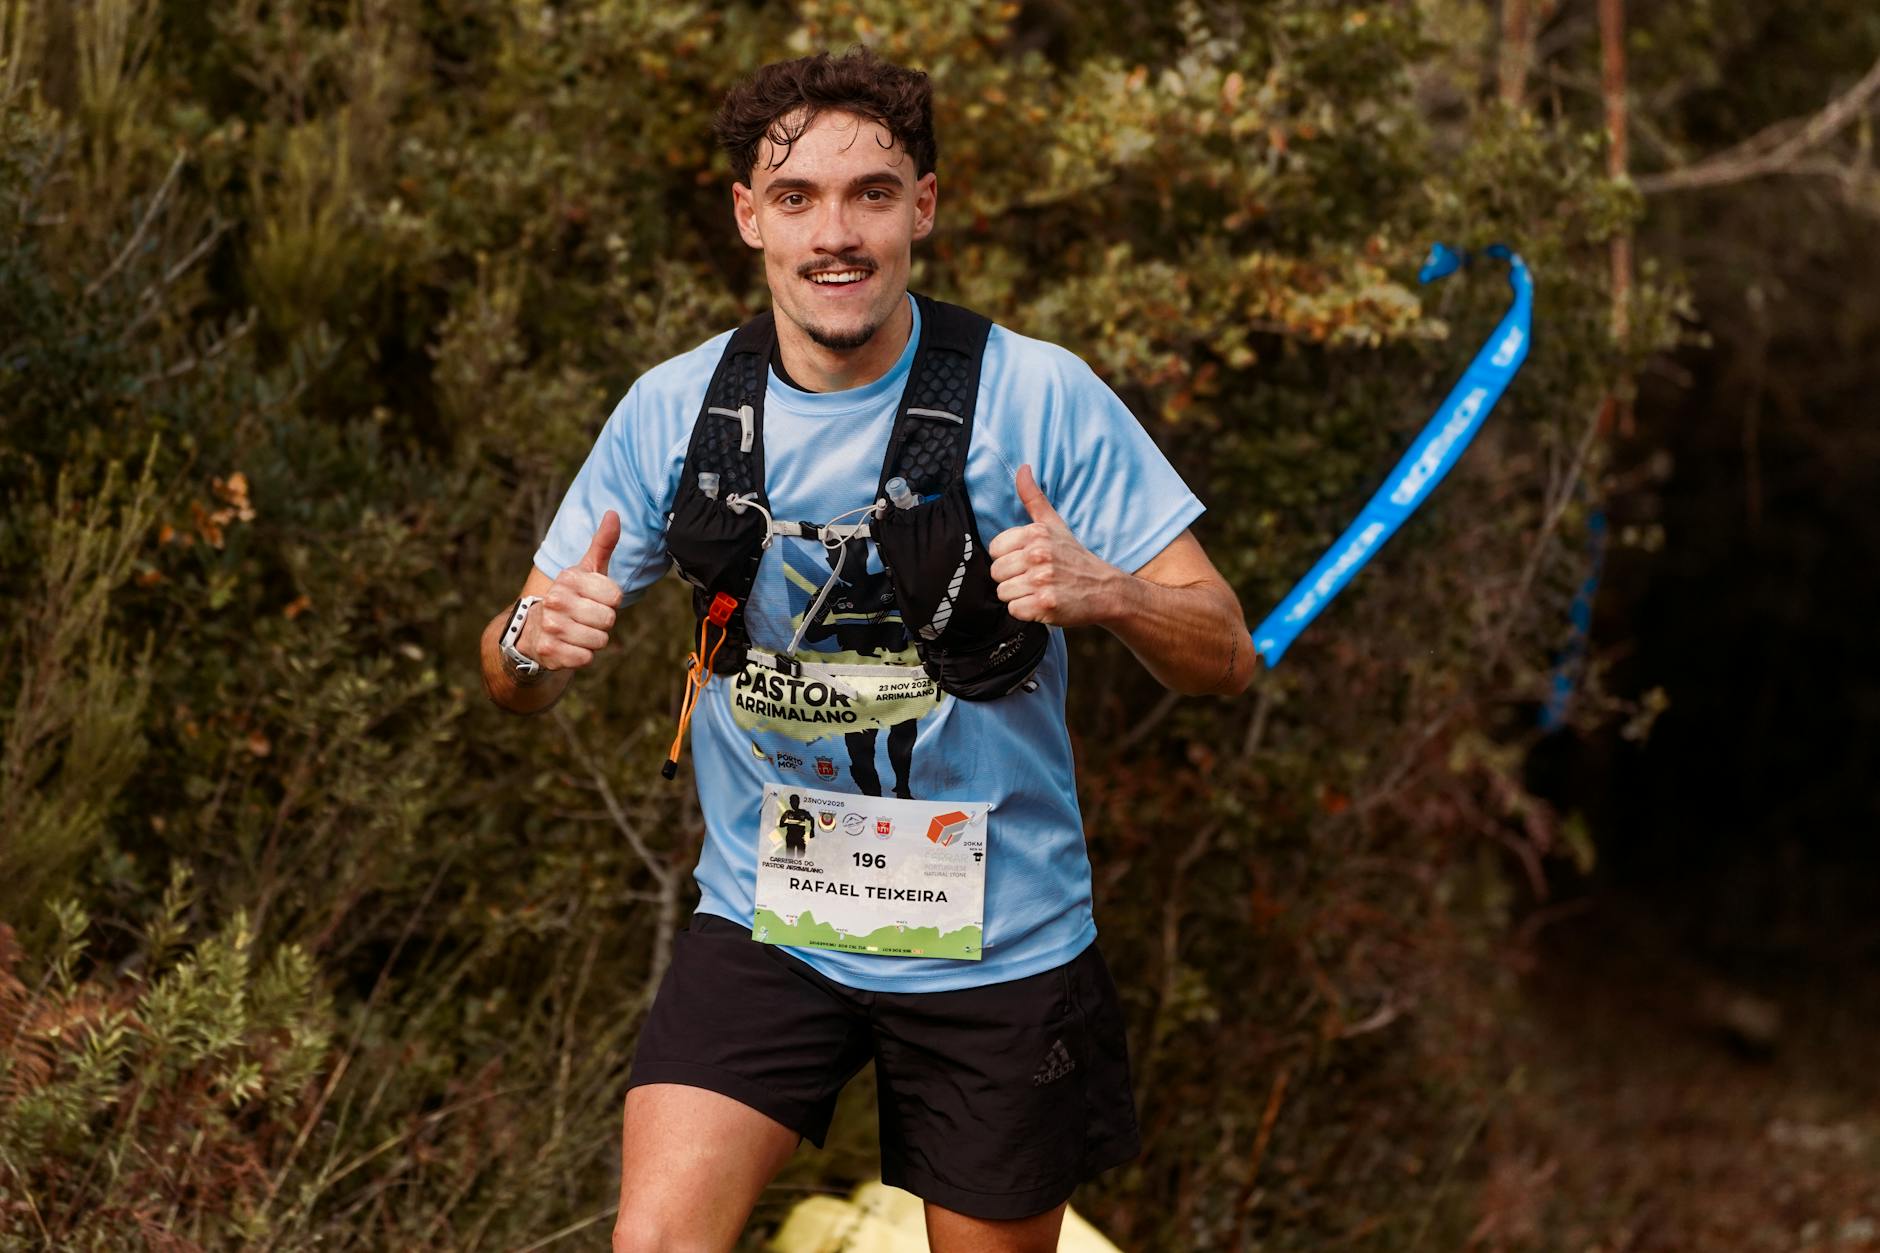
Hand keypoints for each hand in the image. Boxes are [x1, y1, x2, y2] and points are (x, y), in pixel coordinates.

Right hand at [522, 511, 623, 669]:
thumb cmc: (570, 596)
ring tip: (576, 631)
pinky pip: (585, 659)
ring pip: (599, 640)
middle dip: (602, 622)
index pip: (616, 597)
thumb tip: (613, 513)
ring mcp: (550, 626)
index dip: (610, 602)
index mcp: (568, 578)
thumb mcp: (586, 569)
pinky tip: (568, 646)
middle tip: (584, 618)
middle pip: (609, 620)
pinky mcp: (548, 651)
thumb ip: (603, 543)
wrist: (532, 629)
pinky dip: (582, 656)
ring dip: (593, 640)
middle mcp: (556, 600)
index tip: (594, 600)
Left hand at [986, 465, 1123, 627]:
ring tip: (1039, 590)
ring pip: (1003, 592)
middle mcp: (1038, 555)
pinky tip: (1042, 603)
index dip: (1008, 558)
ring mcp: (1042, 580)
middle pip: (996, 572)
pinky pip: (1014, 610)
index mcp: (1036, 534)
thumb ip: (1033, 497)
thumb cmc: (1075, 557)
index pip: (995, 549)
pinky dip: (1026, 612)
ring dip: (1018, 596)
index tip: (1026, 561)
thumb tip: (1022, 468)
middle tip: (1034, 578)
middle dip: (1012, 578)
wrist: (1105, 589)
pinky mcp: (1045, 604)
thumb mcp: (1055, 524)